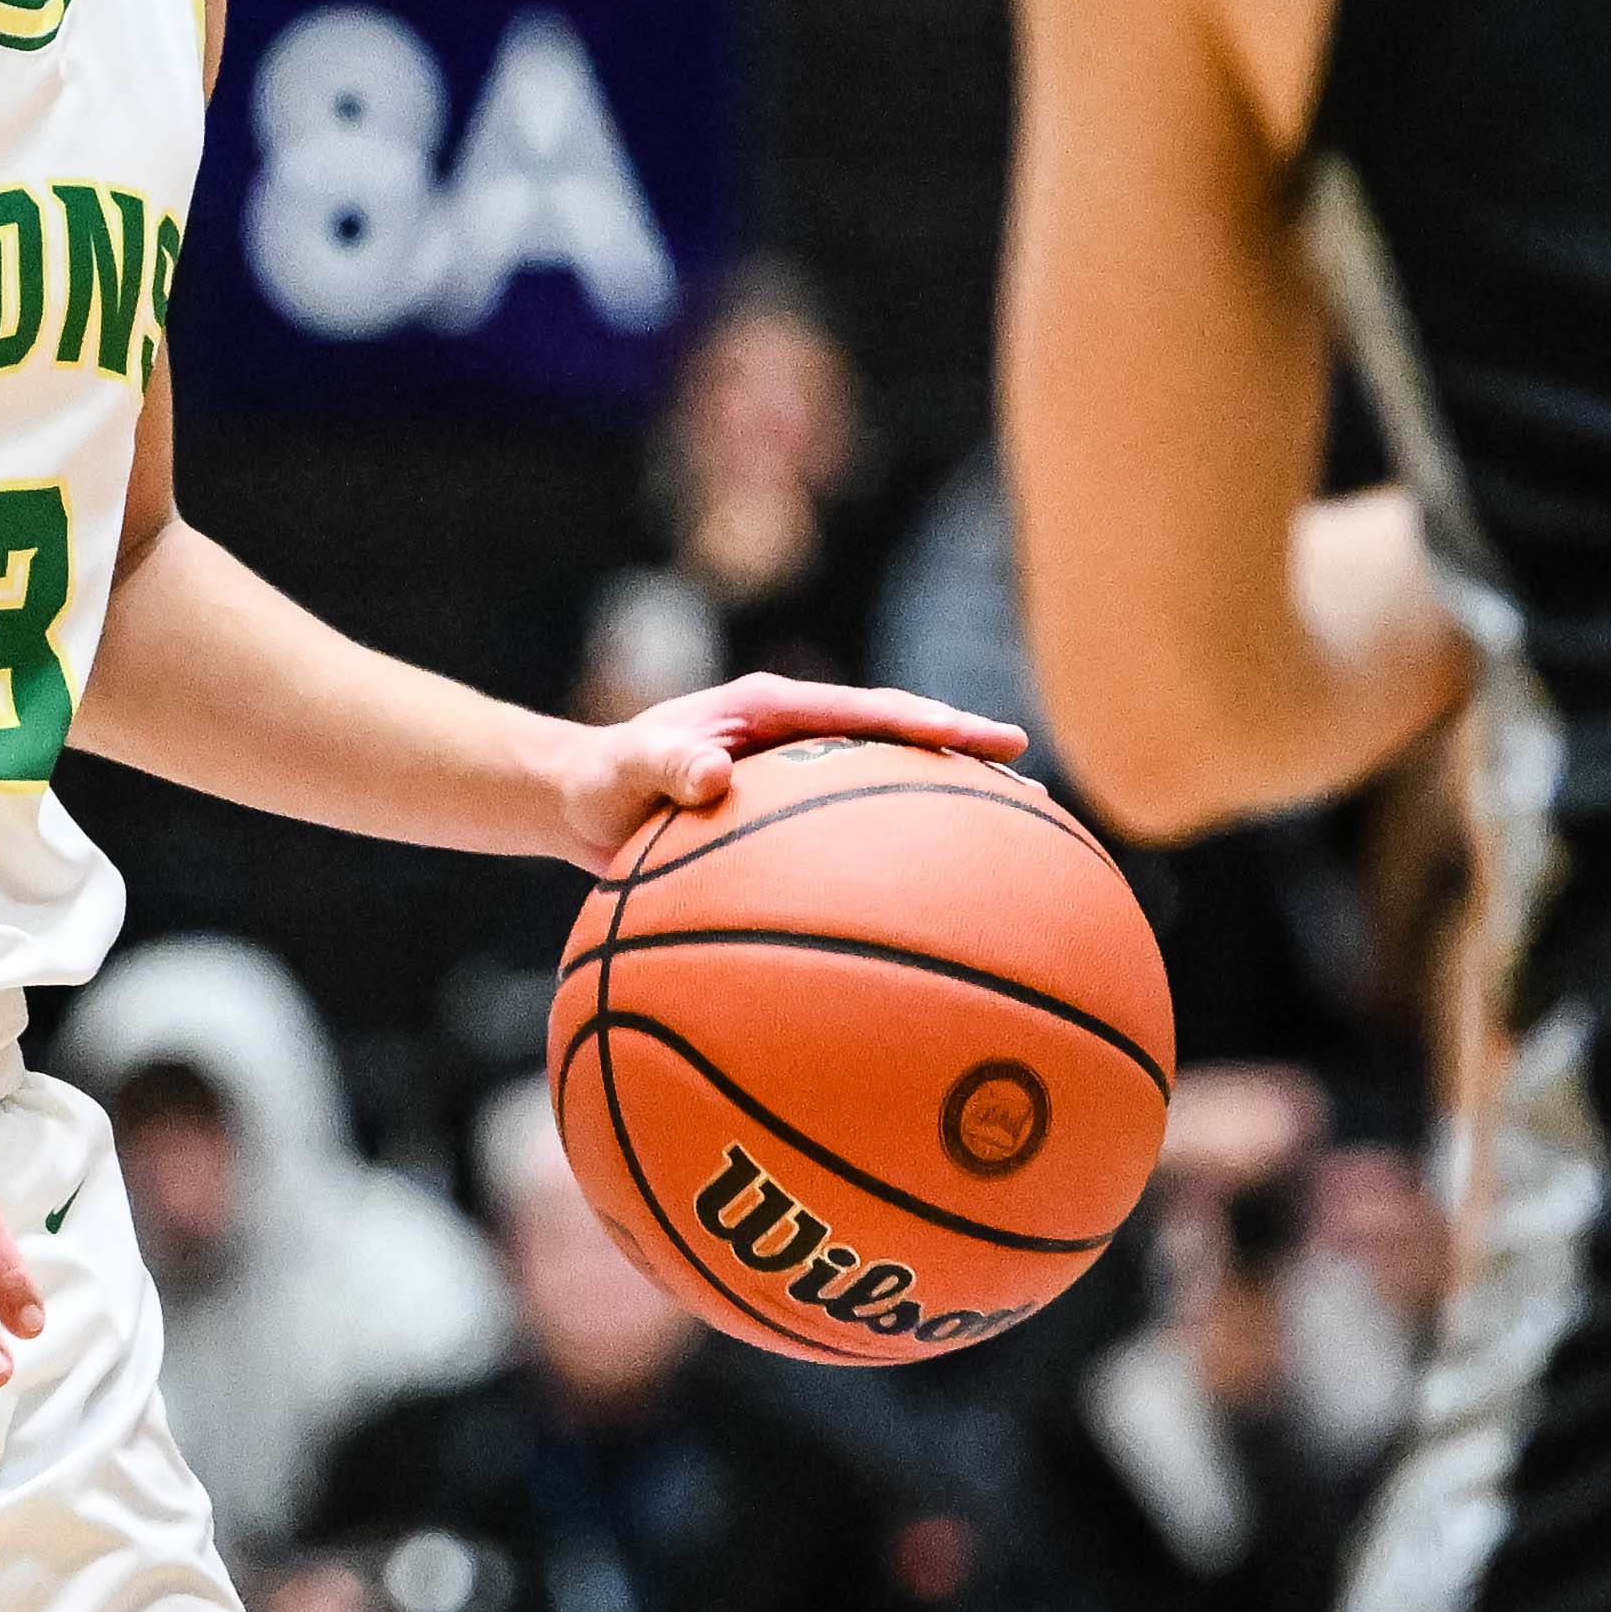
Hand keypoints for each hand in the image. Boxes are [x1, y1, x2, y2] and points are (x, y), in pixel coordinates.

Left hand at [549, 676, 1027, 874]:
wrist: (578, 800)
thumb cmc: (599, 783)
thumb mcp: (621, 772)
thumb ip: (663, 766)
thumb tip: (711, 776)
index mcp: (772, 709)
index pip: (868, 711)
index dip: (930, 724)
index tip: (990, 741)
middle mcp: (797, 734)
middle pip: (898, 740)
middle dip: (964, 756)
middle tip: (1032, 775)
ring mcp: (800, 773)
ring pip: (888, 785)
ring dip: (945, 804)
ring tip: (1017, 836)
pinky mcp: (793, 815)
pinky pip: (856, 831)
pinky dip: (897, 852)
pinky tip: (933, 903)